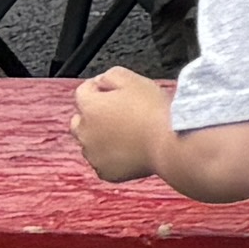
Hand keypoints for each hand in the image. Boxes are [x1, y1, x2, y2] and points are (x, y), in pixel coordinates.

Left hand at [71, 66, 169, 182]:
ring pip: (91, 142)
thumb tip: (101, 81)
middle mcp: (84, 132)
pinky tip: (131, 149)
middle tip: (120, 113)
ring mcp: (93, 155)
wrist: (168, 142)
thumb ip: (110, 75)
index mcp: (89, 107)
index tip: (116, 90)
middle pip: (80, 120)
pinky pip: (103, 162)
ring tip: (130, 132)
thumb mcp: (133, 79)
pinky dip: (113, 156)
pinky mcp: (105, 172)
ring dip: (103, 136)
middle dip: (94, 115)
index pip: (83, 92)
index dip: (100, 88)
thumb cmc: (153, 111)